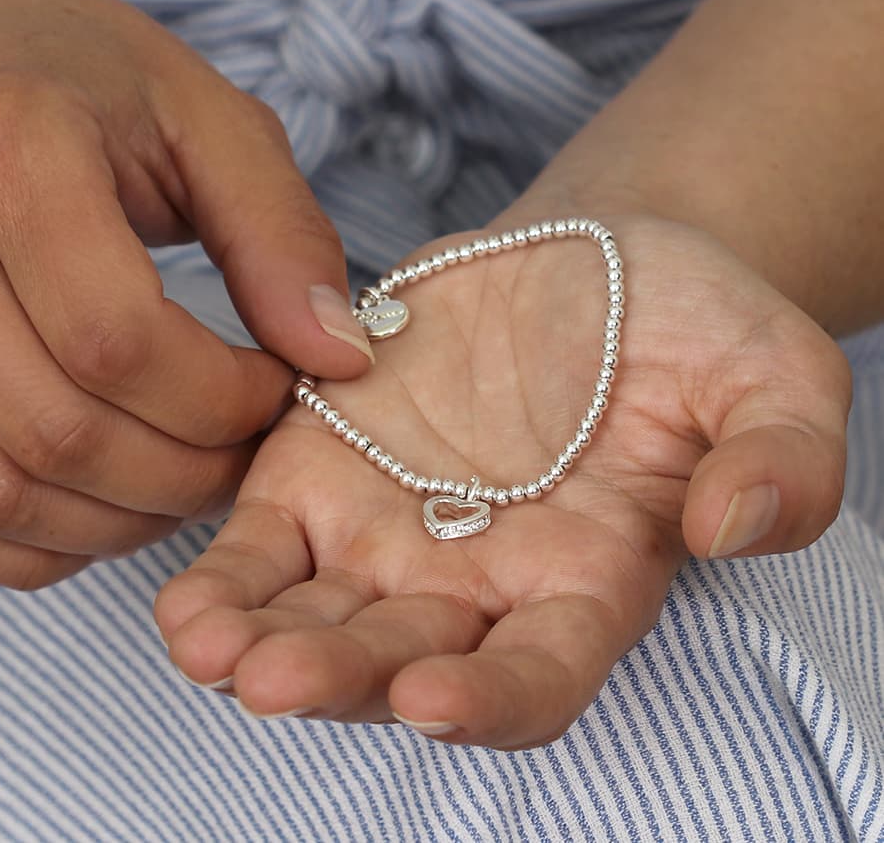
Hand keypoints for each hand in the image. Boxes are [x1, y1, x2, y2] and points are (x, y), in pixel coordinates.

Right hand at [0, 0, 371, 587]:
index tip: (280, 389)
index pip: (118, 341)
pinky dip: (54, 534)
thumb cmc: (97, 85)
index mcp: (12, 154)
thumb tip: (342, 359)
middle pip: (60, 429)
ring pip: (1, 488)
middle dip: (187, 472)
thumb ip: (281, 240)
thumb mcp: (212, 126)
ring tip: (191, 473)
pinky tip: (118, 490)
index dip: (223, 399)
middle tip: (246, 450)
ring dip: (123, 516)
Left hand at [155, 213, 849, 749]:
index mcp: (584, 580)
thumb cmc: (690, 330)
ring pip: (318, 617)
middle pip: (402, 662)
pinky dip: (225, 579)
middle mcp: (478, 581)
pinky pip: (264, 547)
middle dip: (339, 677)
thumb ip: (781, 458)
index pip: (539, 675)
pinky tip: (189, 604)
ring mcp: (391, 534)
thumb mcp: (773, 377)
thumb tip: (734, 523)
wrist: (590, 268)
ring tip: (209, 648)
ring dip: (260, 643)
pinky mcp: (324, 475)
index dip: (494, 702)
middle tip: (273, 680)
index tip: (438, 700)